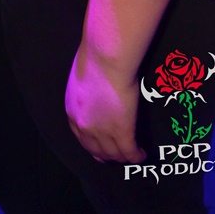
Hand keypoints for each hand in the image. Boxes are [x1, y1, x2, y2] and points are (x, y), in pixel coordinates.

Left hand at [65, 45, 144, 163]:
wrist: (106, 58)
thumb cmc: (94, 57)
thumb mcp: (81, 78)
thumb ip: (85, 92)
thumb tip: (94, 92)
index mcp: (72, 111)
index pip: (81, 137)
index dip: (93, 144)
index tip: (101, 145)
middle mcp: (84, 126)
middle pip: (96, 150)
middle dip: (107, 155)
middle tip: (117, 154)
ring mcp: (102, 131)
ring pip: (113, 154)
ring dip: (123, 156)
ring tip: (132, 154)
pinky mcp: (122, 132)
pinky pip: (130, 152)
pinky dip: (137, 156)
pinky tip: (141, 154)